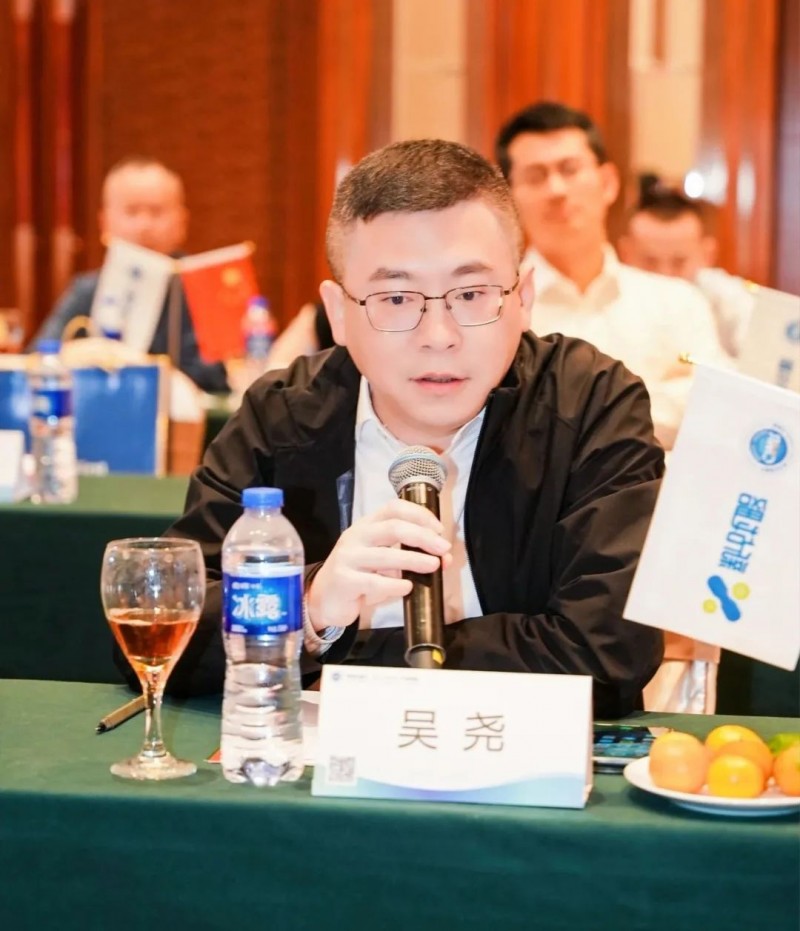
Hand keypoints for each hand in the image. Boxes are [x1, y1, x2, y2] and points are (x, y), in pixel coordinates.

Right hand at [306, 499, 451, 630]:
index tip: (439, 529)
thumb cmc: (358, 575)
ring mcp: (348, 558)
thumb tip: (445, 559)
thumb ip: (409, 556)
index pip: (393, 508)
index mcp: (366, 525)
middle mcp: (355, 537)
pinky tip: (407, 587)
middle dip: (422, 536)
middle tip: (443, 548)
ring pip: (385, 555)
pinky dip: (395, 585)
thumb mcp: (383, 561)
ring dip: (414, 559)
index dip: (419, 514)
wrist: (324, 598)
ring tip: (433, 566)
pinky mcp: (344, 581)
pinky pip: (374, 582)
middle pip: (392, 528)